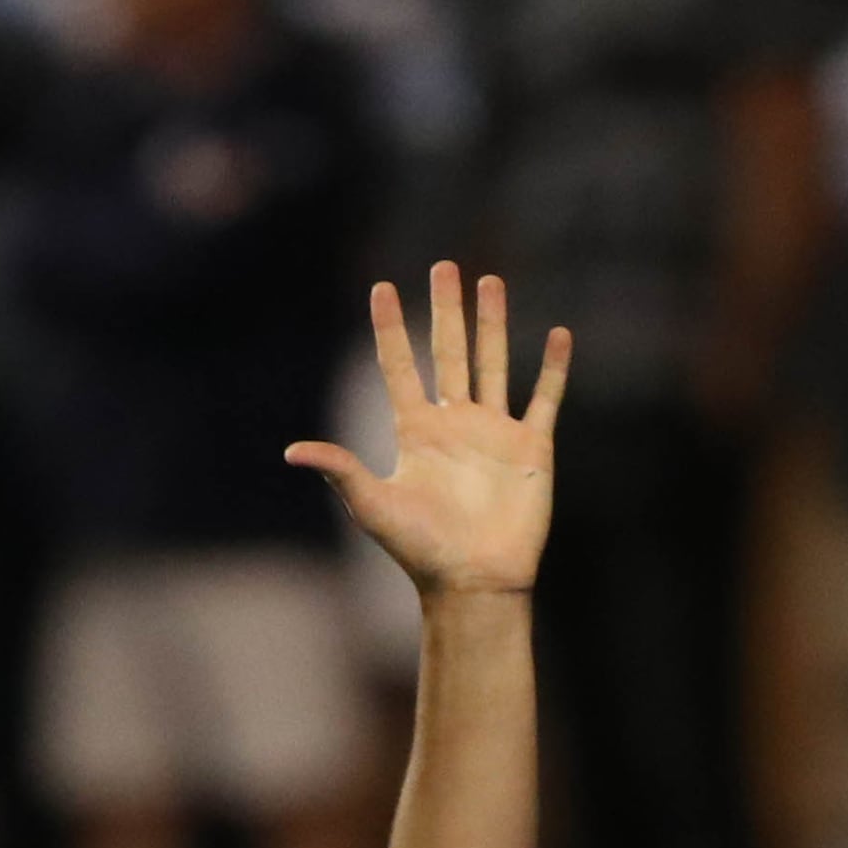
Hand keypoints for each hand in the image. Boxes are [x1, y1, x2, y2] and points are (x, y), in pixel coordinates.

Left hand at [286, 265, 568, 597]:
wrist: (474, 580)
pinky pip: (545, 398)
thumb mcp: (373, 505)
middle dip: (445, 310)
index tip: (380, 287)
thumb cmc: (420, 549)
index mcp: (416, 433)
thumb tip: (290, 451)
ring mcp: (494, 432)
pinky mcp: (532, 447)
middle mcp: (454, 424)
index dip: (389, 328)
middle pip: (448, 352)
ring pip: (494, 362)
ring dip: (493, 323)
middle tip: (443, 267)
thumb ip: (341, 470)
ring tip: (490, 281)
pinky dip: (553, 368)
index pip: (398, 367)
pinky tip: (557, 334)